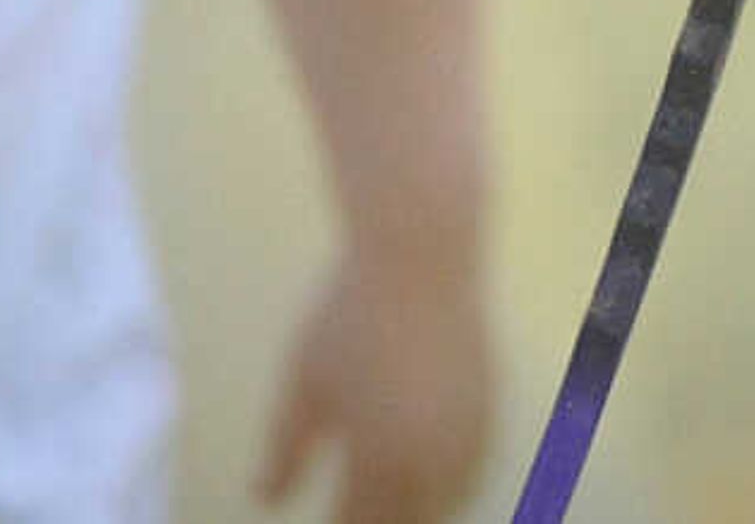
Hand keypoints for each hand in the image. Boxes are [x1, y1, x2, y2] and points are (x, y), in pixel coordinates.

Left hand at [253, 244, 489, 523]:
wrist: (420, 257)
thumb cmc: (347, 315)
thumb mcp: (303, 384)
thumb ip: (285, 449)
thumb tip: (265, 498)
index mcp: (379, 455)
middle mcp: (431, 454)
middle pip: (411, 522)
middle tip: (357, 515)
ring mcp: (467, 429)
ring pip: (449, 502)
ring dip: (421, 513)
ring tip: (392, 509)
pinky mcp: (488, 402)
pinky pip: (474, 468)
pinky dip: (453, 487)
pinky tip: (430, 479)